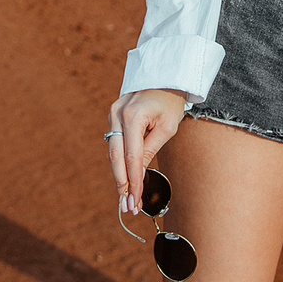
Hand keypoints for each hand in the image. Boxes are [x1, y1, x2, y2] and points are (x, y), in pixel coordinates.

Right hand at [106, 88, 186, 212]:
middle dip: (122, 184)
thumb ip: (150, 150)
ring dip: (119, 175)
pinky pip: (114, 142)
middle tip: (127, 206)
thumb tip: (139, 174)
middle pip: (116, 157)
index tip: (135, 201)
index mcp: (133, 116)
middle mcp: (118, 114)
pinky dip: (119, 161)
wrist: (165, 76)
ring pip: (112, 151)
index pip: (132, 157)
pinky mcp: (113, 115)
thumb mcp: (167, 127)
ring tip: (126, 197)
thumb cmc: (170, 101)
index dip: (134, 182)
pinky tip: (124, 178)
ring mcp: (113, 113)